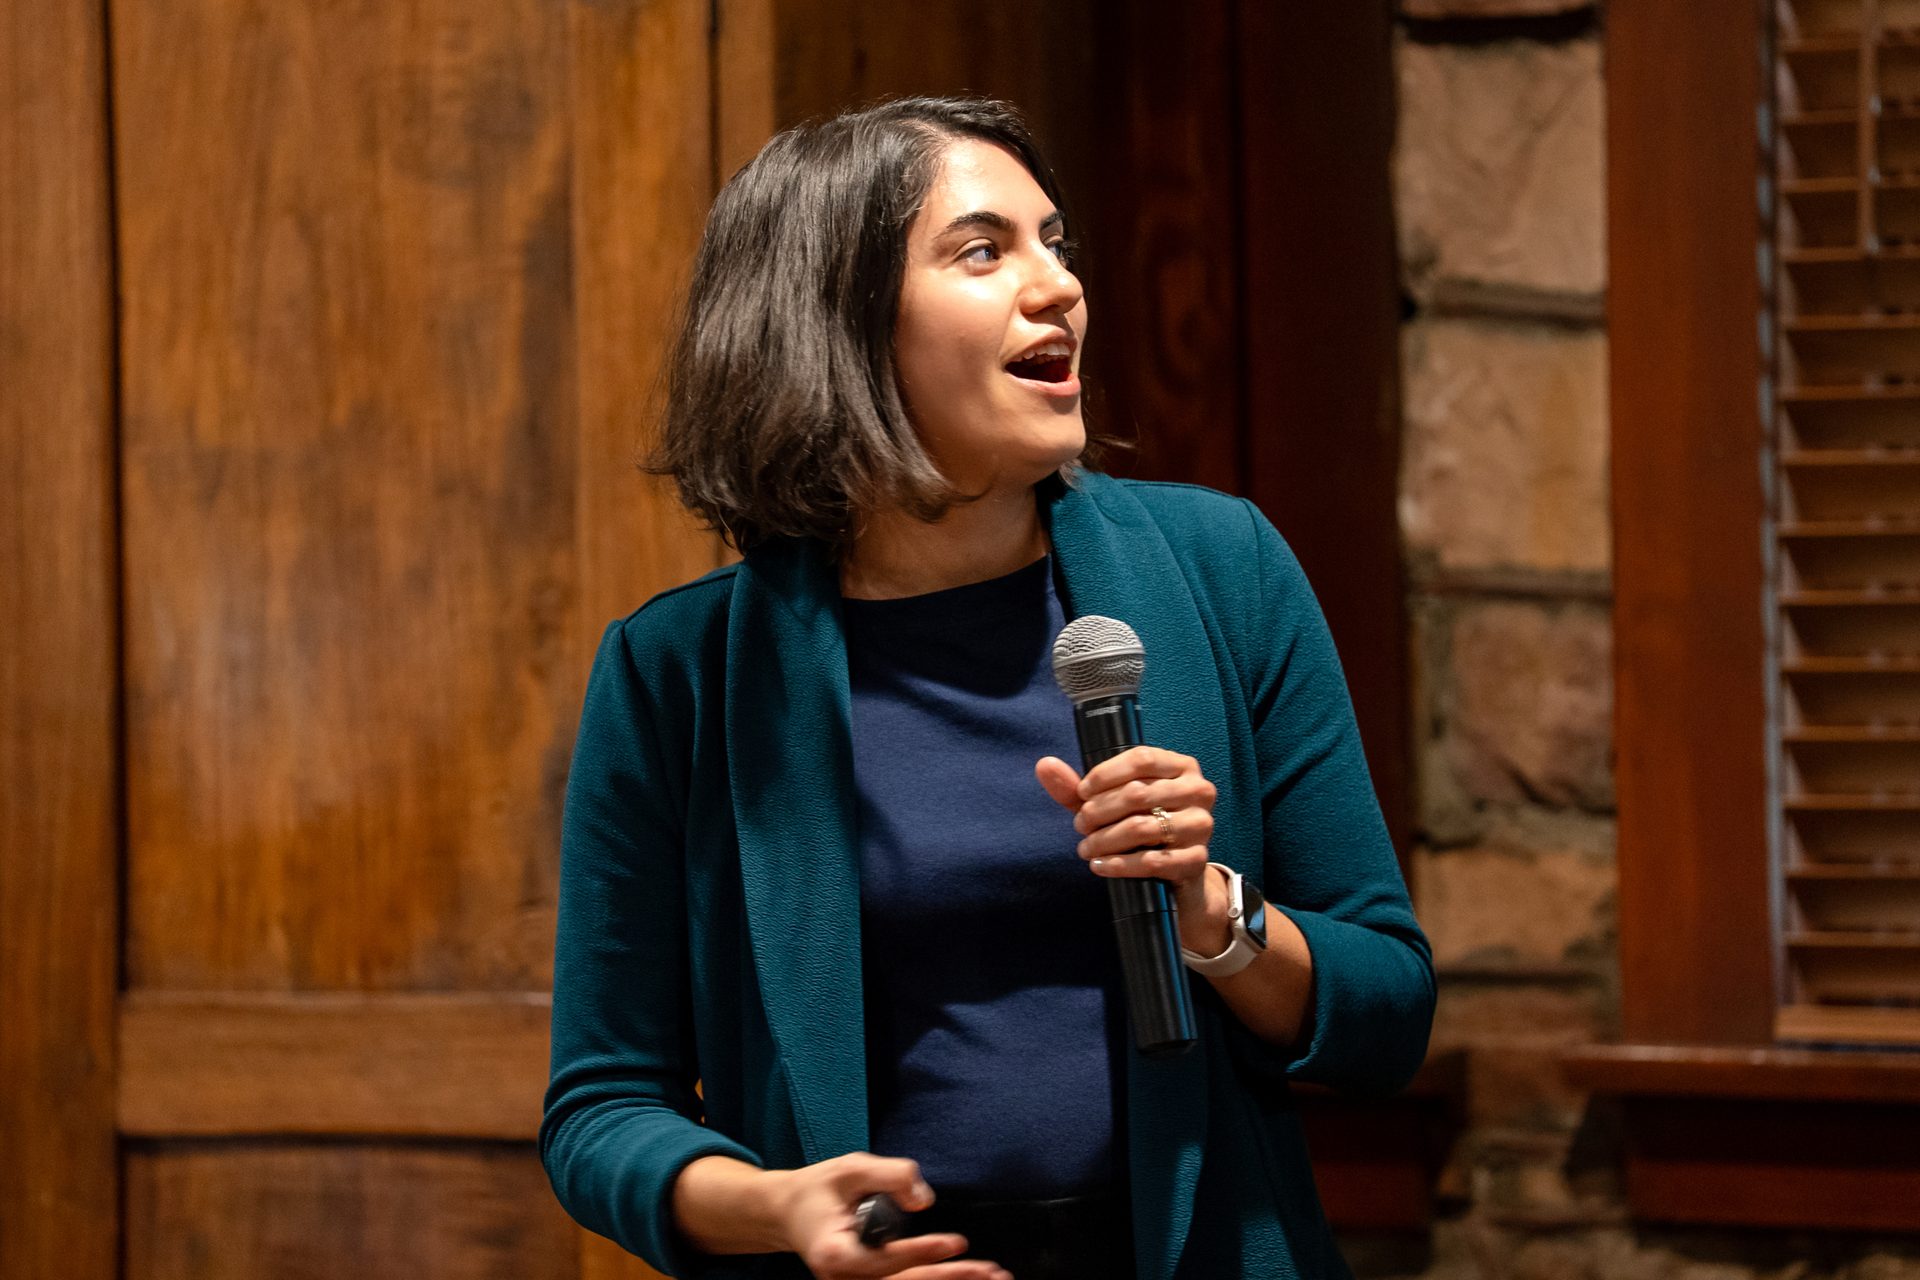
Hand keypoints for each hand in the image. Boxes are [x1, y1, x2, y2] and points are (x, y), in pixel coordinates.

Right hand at [771, 1153, 1010, 1279]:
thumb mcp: (850, 1168)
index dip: (922, 1252)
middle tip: (990, 1271)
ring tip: (992, 1278)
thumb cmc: (819, 1190)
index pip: (884, 1260)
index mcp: (834, 1254)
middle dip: (947, 1278)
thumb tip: (925, 1201)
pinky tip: (967, 1276)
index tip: (957, 1243)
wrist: (788, 1214)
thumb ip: (890, 1176)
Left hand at [1035, 747, 1226, 946]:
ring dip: (1104, 839)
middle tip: (1079, 825)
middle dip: (1098, 811)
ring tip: (1085, 848)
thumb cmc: (1141, 824)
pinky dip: (1119, 865)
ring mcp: (1201, 826)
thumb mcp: (1109, 804)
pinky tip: (1099, 865)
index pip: (1141, 759)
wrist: (1176, 871)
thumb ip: (1076, 787)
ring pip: (1142, 827)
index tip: (1081, 792)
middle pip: (1138, 793)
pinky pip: (1152, 861)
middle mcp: (1198, 791)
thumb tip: (1044, 765)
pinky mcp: (1197, 860)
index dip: (1105, 775)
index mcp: (1181, 766)